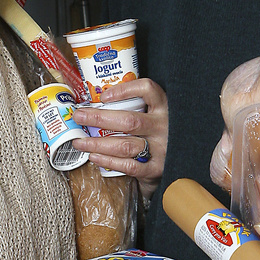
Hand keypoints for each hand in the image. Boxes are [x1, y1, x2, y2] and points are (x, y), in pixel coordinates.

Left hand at [72, 78, 167, 199]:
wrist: (180, 165)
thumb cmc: (158, 136)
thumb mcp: (155, 117)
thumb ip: (138, 109)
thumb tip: (97, 104)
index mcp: (164, 108)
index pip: (148, 90)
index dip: (125, 90)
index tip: (104, 95)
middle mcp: (164, 127)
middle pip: (129, 121)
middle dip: (99, 118)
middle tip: (79, 116)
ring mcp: (162, 149)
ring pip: (125, 145)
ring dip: (98, 143)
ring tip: (80, 142)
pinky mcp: (156, 169)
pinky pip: (128, 165)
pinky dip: (108, 161)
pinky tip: (94, 156)